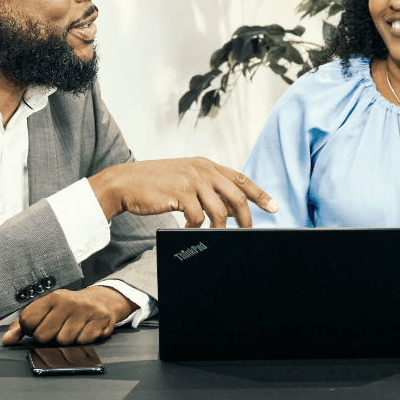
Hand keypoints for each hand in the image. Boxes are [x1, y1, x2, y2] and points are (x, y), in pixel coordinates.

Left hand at [1, 285, 134, 345]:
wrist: (102, 301)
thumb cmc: (69, 309)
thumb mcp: (47, 310)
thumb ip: (23, 325)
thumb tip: (6, 340)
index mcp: (52, 298)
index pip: (27, 321)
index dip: (32, 329)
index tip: (41, 325)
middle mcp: (68, 301)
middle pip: (43, 336)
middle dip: (49, 338)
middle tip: (59, 329)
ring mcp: (85, 311)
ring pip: (64, 341)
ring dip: (68, 340)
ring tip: (73, 329)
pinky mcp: (100, 320)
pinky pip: (83, 342)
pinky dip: (83, 340)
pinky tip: (85, 330)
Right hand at [89, 158, 276, 227]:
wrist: (125, 183)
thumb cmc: (154, 184)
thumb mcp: (185, 180)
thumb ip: (207, 188)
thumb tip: (230, 209)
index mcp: (206, 164)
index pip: (241, 178)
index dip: (260, 194)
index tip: (274, 207)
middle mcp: (202, 169)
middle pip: (236, 196)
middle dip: (245, 218)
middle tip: (246, 233)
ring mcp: (192, 180)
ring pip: (219, 211)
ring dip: (217, 228)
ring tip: (209, 235)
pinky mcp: (180, 193)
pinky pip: (198, 217)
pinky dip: (195, 228)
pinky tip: (186, 229)